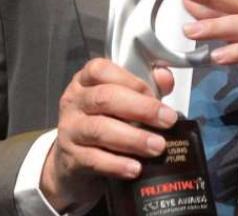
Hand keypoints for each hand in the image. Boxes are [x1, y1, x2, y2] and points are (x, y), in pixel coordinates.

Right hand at [41, 58, 177, 211]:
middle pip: (104, 98)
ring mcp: (69, 130)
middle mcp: (74, 101)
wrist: (76, 161)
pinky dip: (117, 164)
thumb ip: (147, 86)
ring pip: (100, 129)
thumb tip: (165, 77)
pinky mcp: (70, 158)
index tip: (156, 94)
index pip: (102, 70)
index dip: (132, 81)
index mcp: (86, 80)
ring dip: (133, 138)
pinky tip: (135, 168)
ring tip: (157, 146)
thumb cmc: (106, 121)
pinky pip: (93, 160)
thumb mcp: (124, 99)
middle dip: (141, 108)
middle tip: (167, 120)